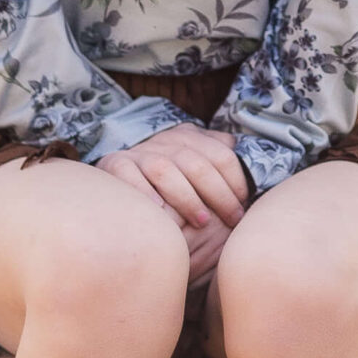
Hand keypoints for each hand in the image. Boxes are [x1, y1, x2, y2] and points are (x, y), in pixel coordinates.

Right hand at [96, 124, 247, 236]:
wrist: (120, 181)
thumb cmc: (169, 178)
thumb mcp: (194, 159)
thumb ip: (218, 154)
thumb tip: (243, 152)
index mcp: (188, 136)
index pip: (220, 153)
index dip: (236, 179)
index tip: (243, 204)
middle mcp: (164, 141)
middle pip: (196, 163)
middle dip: (219, 194)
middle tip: (232, 218)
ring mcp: (138, 153)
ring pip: (165, 169)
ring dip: (187, 197)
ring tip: (203, 221)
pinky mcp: (114, 165)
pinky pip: (129, 176)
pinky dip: (144, 193)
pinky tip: (159, 211)